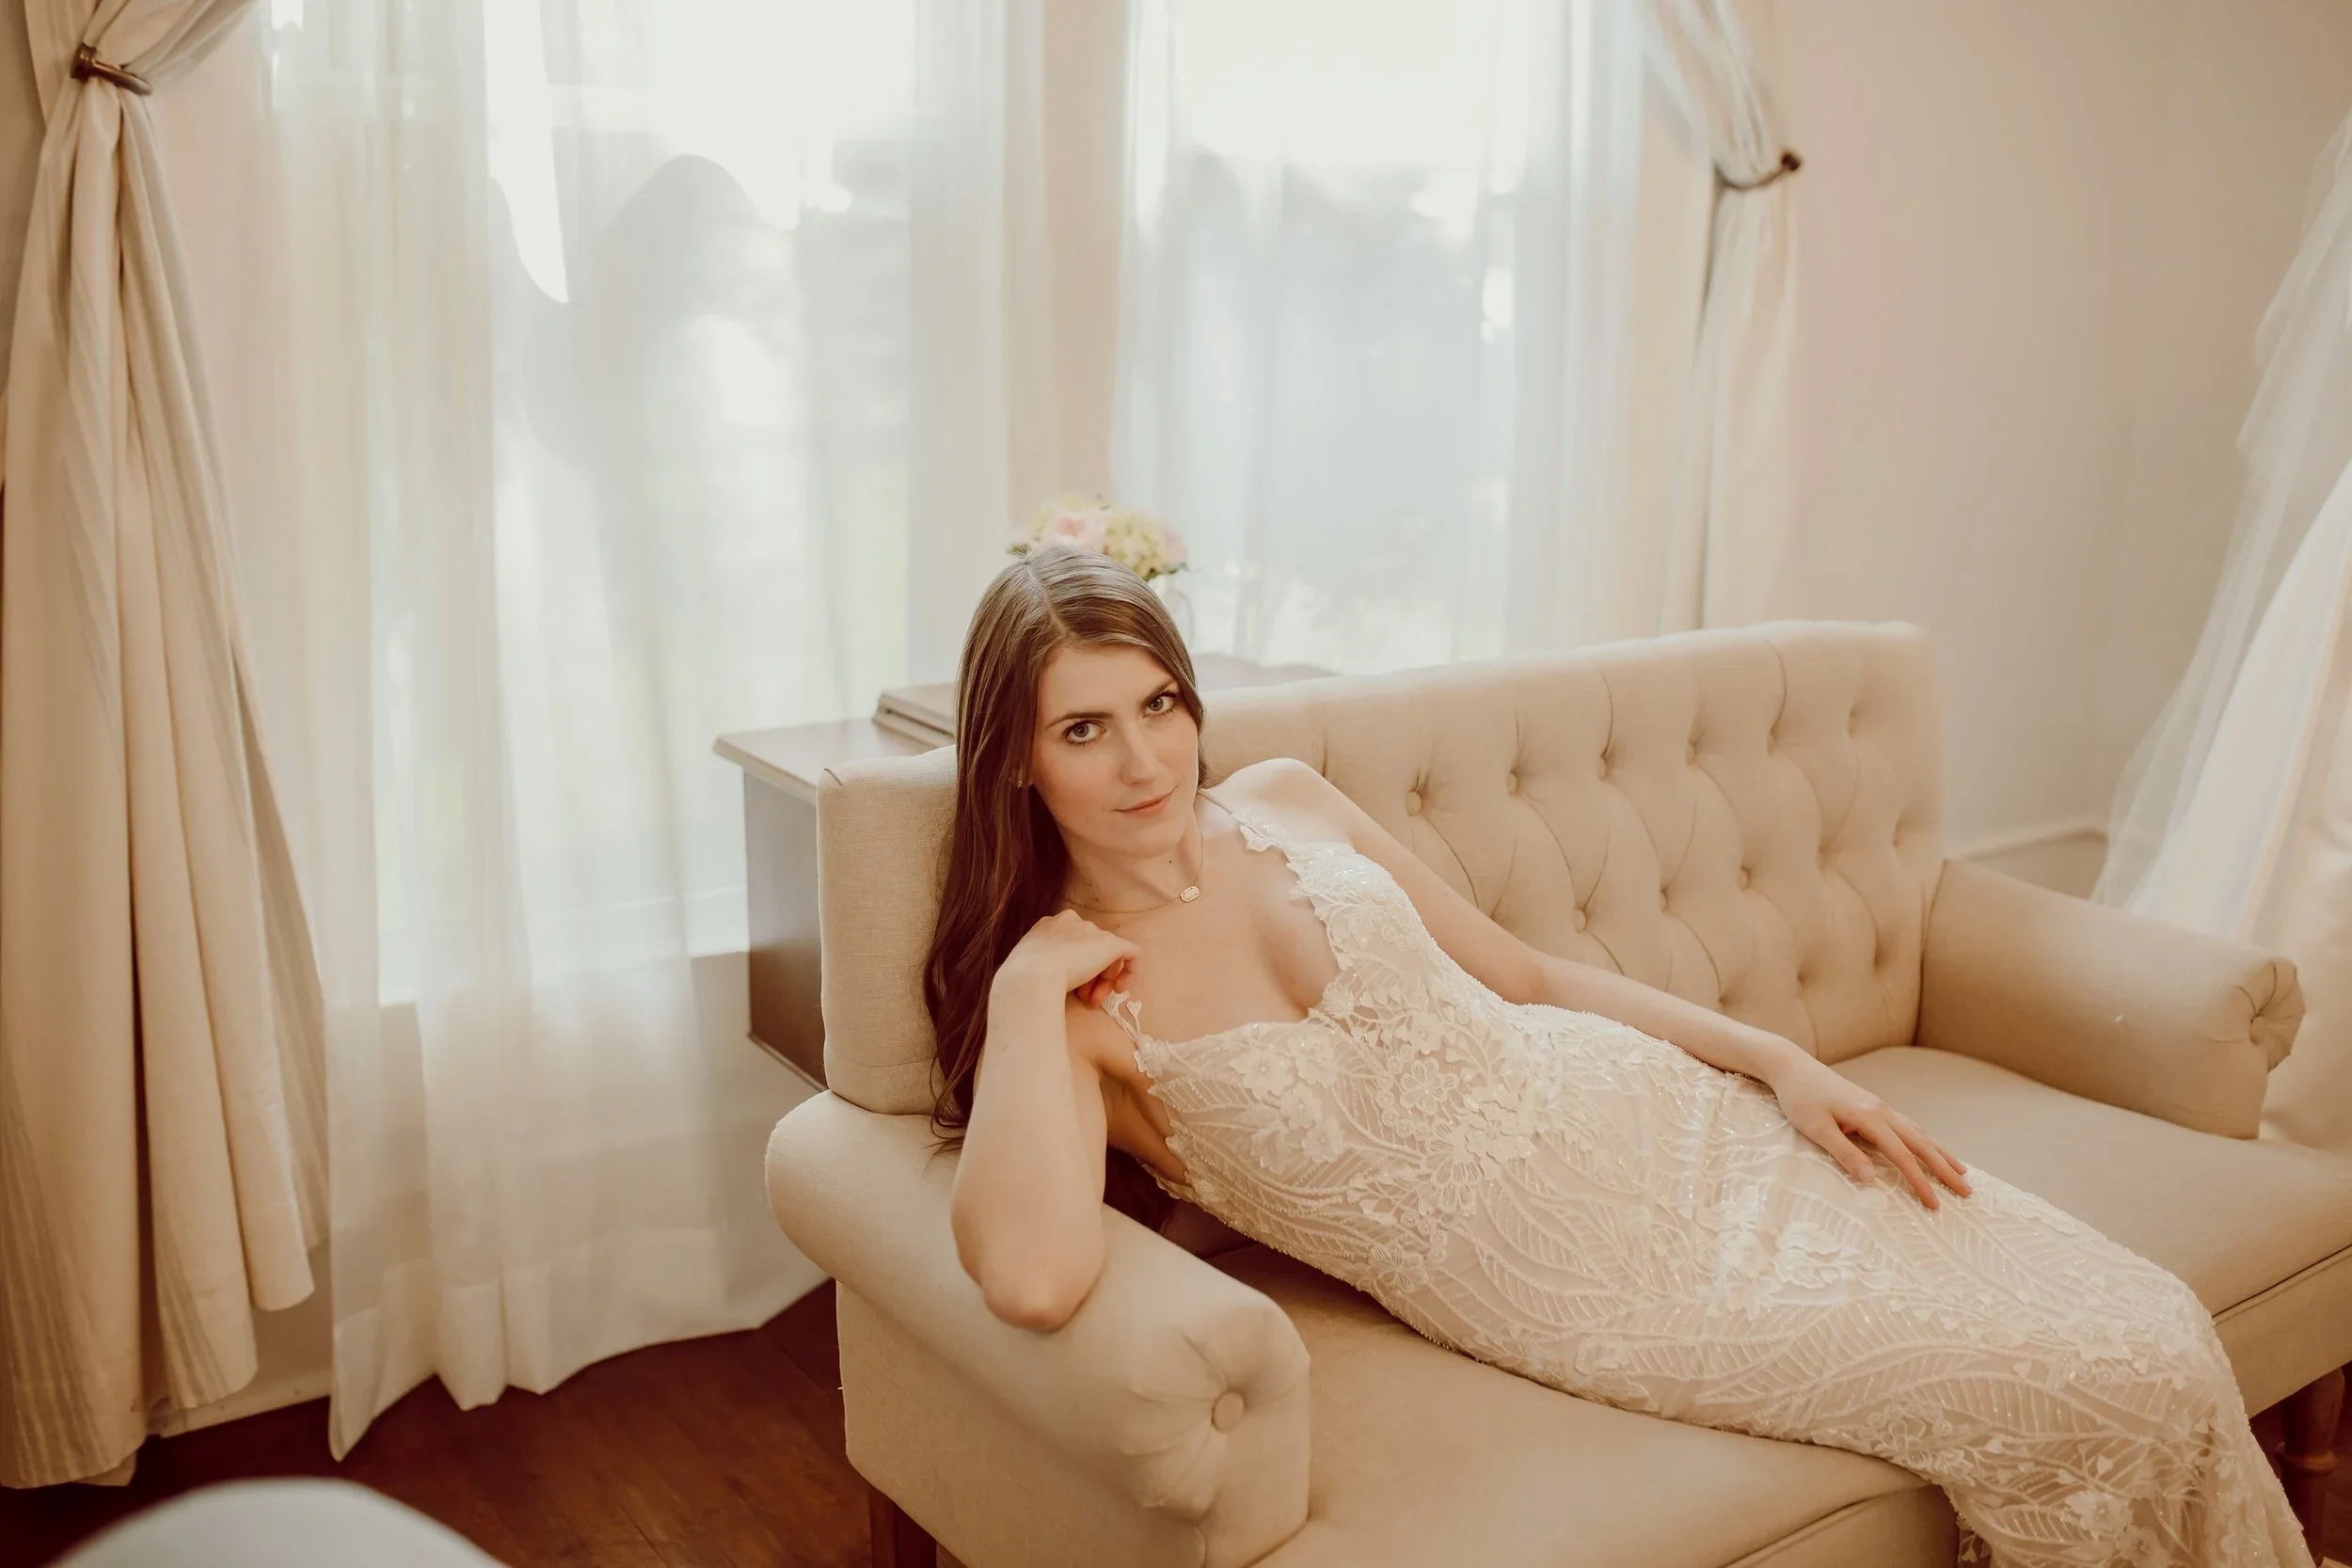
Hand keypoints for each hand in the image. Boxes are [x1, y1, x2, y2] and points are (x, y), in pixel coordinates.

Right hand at [999, 908, 1139, 1010]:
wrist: (1031, 975)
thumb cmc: (1022, 977)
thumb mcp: (1027, 965)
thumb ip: (1041, 965)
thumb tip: (1049, 978)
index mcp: (1049, 925)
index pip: (1070, 944)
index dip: (1074, 968)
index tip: (1070, 988)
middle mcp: (1072, 922)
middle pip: (1090, 949)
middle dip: (1090, 977)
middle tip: (1085, 999)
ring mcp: (1091, 932)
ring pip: (1107, 955)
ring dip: (1103, 981)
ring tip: (1094, 1001)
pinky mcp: (1110, 944)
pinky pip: (1131, 953)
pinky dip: (1129, 971)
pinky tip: (1120, 988)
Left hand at [1765, 1051, 1971, 1208]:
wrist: (1793, 1067)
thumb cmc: (1800, 1099)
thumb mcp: (1816, 1129)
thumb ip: (1845, 1154)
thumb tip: (1873, 1180)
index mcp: (1870, 1117)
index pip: (1902, 1156)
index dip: (1920, 1182)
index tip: (1935, 1204)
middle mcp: (1882, 1110)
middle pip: (1921, 1144)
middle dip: (1945, 1169)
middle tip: (1967, 1192)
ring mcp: (1880, 1107)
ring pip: (1919, 1133)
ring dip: (1941, 1154)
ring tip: (1962, 1172)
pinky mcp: (1874, 1106)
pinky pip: (1908, 1126)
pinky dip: (1926, 1141)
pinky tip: (1931, 1148)